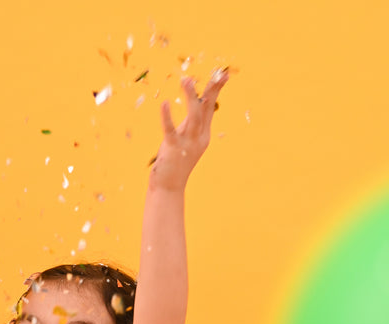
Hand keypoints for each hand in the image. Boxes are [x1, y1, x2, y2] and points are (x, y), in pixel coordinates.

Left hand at [151, 69, 229, 190]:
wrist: (169, 186)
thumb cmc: (176, 161)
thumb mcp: (187, 140)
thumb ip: (191, 124)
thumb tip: (195, 104)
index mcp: (203, 134)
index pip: (211, 108)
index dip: (216, 90)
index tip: (224, 74)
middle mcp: (199, 137)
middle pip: (207, 109)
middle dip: (212, 90)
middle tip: (217, 73)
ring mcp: (187, 143)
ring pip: (193, 116)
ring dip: (190, 98)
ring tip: (186, 80)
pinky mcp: (173, 149)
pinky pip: (170, 130)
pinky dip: (167, 117)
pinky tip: (165, 104)